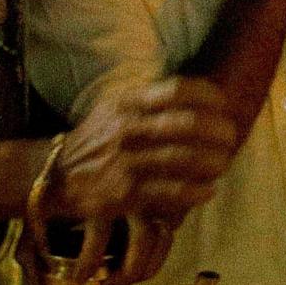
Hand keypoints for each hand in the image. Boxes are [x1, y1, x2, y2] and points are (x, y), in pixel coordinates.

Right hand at [48, 77, 240, 223]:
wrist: (54, 176)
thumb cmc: (96, 139)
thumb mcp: (114, 108)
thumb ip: (150, 100)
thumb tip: (200, 97)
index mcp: (126, 103)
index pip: (177, 90)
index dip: (208, 97)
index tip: (223, 105)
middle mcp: (127, 129)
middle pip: (186, 123)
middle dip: (217, 130)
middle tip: (231, 137)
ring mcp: (126, 162)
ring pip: (183, 158)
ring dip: (212, 162)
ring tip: (223, 163)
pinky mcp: (125, 194)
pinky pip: (170, 192)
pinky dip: (196, 191)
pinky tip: (208, 190)